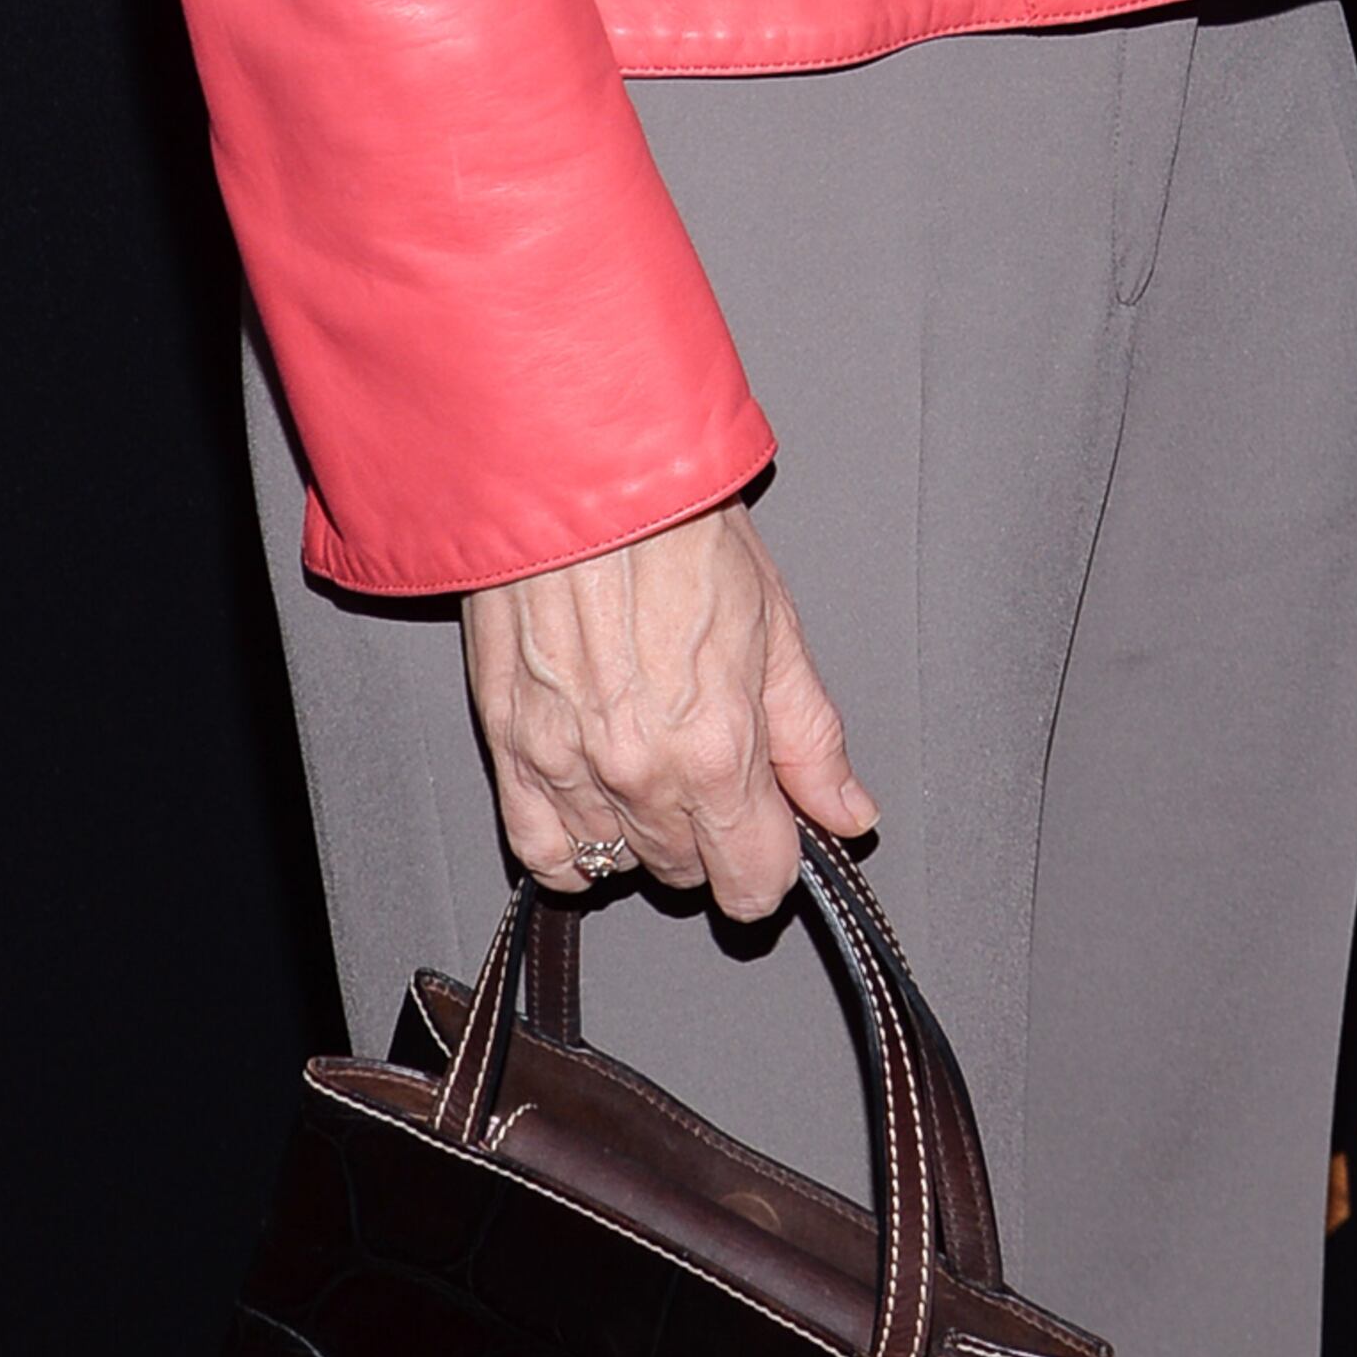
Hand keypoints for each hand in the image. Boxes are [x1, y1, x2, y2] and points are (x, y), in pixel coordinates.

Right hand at [461, 504, 873, 919]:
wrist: (577, 475)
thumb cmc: (674, 526)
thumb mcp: (775, 623)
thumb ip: (812, 739)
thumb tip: (847, 811)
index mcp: (715, 748)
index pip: (754, 881)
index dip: (774, 864)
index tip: (777, 837)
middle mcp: (639, 775)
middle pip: (689, 871)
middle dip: (714, 831)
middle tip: (717, 761)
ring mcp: (566, 769)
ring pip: (621, 863)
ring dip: (648, 830)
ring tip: (658, 757)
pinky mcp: (508, 752)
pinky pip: (540, 853)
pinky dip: (573, 847)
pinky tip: (599, 806)